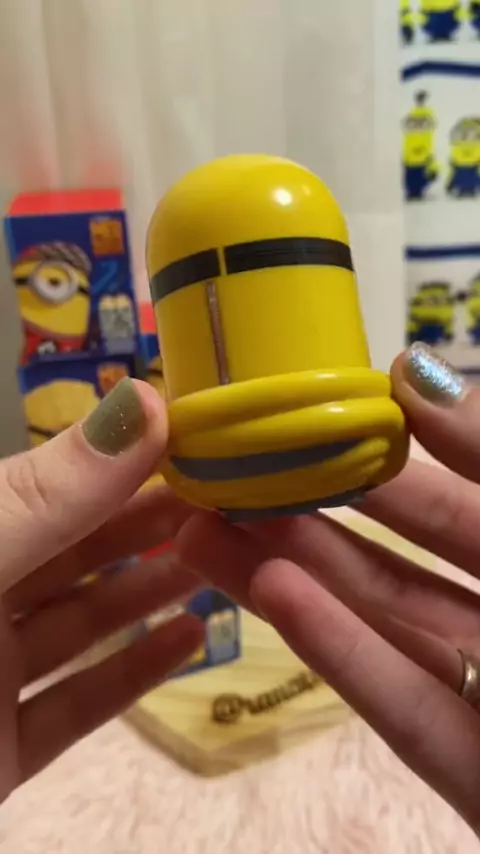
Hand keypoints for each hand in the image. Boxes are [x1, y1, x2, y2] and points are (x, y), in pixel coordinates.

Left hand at [0, 378, 201, 804]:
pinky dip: (135, 675)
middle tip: (227, 502)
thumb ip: (53, 490)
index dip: (121, 458)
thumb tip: (143, 399)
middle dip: (148, 524)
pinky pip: (78, 703)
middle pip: (73, 552)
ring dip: (149, 593)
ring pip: (82, 623)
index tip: (196, 439)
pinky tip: (191, 641)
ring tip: (220, 561)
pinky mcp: (1, 748)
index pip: (50, 482)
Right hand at [175, 344, 479, 832]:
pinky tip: (274, 597)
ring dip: (298, 577)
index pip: (464, 482)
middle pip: (407, 551)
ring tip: (206, 532)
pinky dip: (339, 654)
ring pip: (388, 625)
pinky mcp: (476, 772)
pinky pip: (404, 709)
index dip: (386, 444)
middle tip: (225, 472)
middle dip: (313, 508)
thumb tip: (417, 372)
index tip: (307, 408)